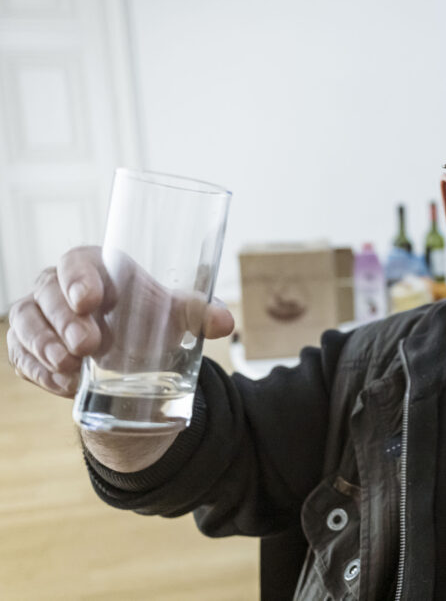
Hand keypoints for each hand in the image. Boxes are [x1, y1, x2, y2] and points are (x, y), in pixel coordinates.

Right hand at [7, 246, 234, 398]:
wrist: (133, 353)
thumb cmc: (151, 318)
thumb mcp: (177, 315)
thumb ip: (200, 314)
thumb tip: (225, 322)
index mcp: (97, 267)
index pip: (77, 261)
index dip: (78, 277)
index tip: (90, 300)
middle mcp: (60, 285)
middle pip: (47, 292)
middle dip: (64, 319)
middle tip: (88, 346)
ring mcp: (39, 315)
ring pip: (24, 321)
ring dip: (43, 344)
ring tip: (71, 367)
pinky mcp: (28, 345)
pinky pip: (19, 354)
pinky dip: (36, 369)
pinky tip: (63, 384)